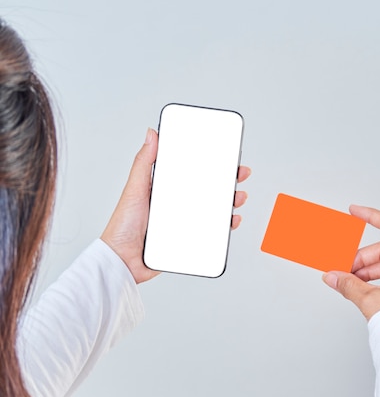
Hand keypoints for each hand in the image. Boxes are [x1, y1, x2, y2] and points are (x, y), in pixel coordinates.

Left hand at [101, 128, 250, 283]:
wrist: (122, 261)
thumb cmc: (122, 227)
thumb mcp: (134, 189)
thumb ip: (143, 163)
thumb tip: (151, 135)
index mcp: (164, 190)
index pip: (192, 172)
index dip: (210, 164)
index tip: (225, 155)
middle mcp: (176, 205)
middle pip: (207, 190)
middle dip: (227, 181)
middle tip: (239, 174)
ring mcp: (183, 222)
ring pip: (213, 210)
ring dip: (229, 203)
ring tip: (237, 198)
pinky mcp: (188, 239)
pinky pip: (211, 232)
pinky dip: (224, 227)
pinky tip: (230, 221)